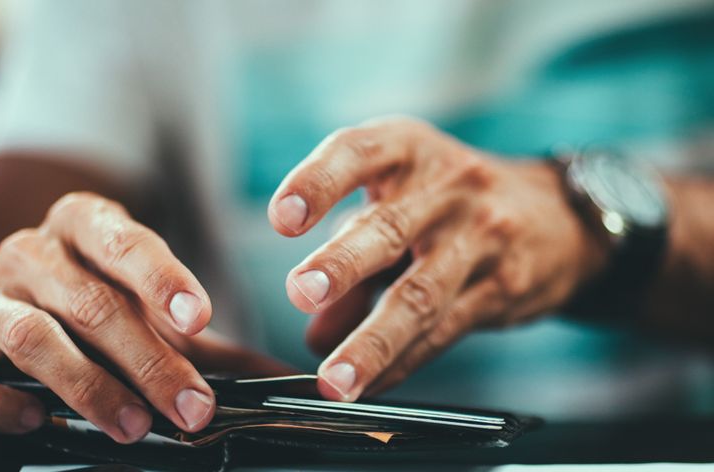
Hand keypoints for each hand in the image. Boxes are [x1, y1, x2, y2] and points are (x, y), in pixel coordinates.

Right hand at [0, 192, 274, 442]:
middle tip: (191, 407)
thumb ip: (213, 344)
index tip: (198, 317)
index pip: (123, 240)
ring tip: (133, 424)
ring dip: (87, 385)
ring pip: (31, 337)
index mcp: (84, 226)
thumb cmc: (90, 304)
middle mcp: (31, 254)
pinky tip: (37, 419)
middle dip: (147, 360)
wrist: (0, 304)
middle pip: (90, 302)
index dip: (160, 276)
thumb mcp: (151, 309)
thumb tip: (291, 381)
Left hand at [268, 117, 606, 400]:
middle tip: (302, 291)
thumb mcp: (400, 202)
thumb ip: (351, 255)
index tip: (282, 218)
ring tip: (334, 376)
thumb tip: (314, 332)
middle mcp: (448, 186)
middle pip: (391, 226)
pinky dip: (403, 361)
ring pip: (422, 292)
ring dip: (373, 339)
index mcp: (409, 149)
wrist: (557, 215)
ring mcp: (482, 236)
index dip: (318, 182)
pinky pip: (446, 330)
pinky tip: (372, 384)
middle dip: (344, 261)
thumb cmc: (451, 202)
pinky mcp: (504, 286)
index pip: (358, 153)